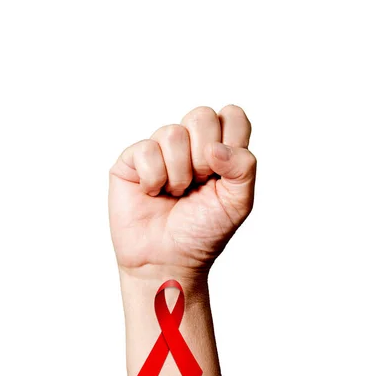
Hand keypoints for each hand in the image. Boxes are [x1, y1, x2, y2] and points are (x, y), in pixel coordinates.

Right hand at [109, 105, 255, 278]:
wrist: (168, 260)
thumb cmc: (201, 234)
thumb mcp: (238, 203)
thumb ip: (243, 168)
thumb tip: (215, 147)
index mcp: (220, 150)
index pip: (232, 116)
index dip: (231, 141)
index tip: (222, 174)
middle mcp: (190, 145)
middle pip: (202, 115)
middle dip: (203, 157)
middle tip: (198, 184)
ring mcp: (160, 150)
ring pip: (173, 133)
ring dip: (178, 174)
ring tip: (175, 194)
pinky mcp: (132, 160)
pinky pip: (146, 150)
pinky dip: (153, 179)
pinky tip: (153, 194)